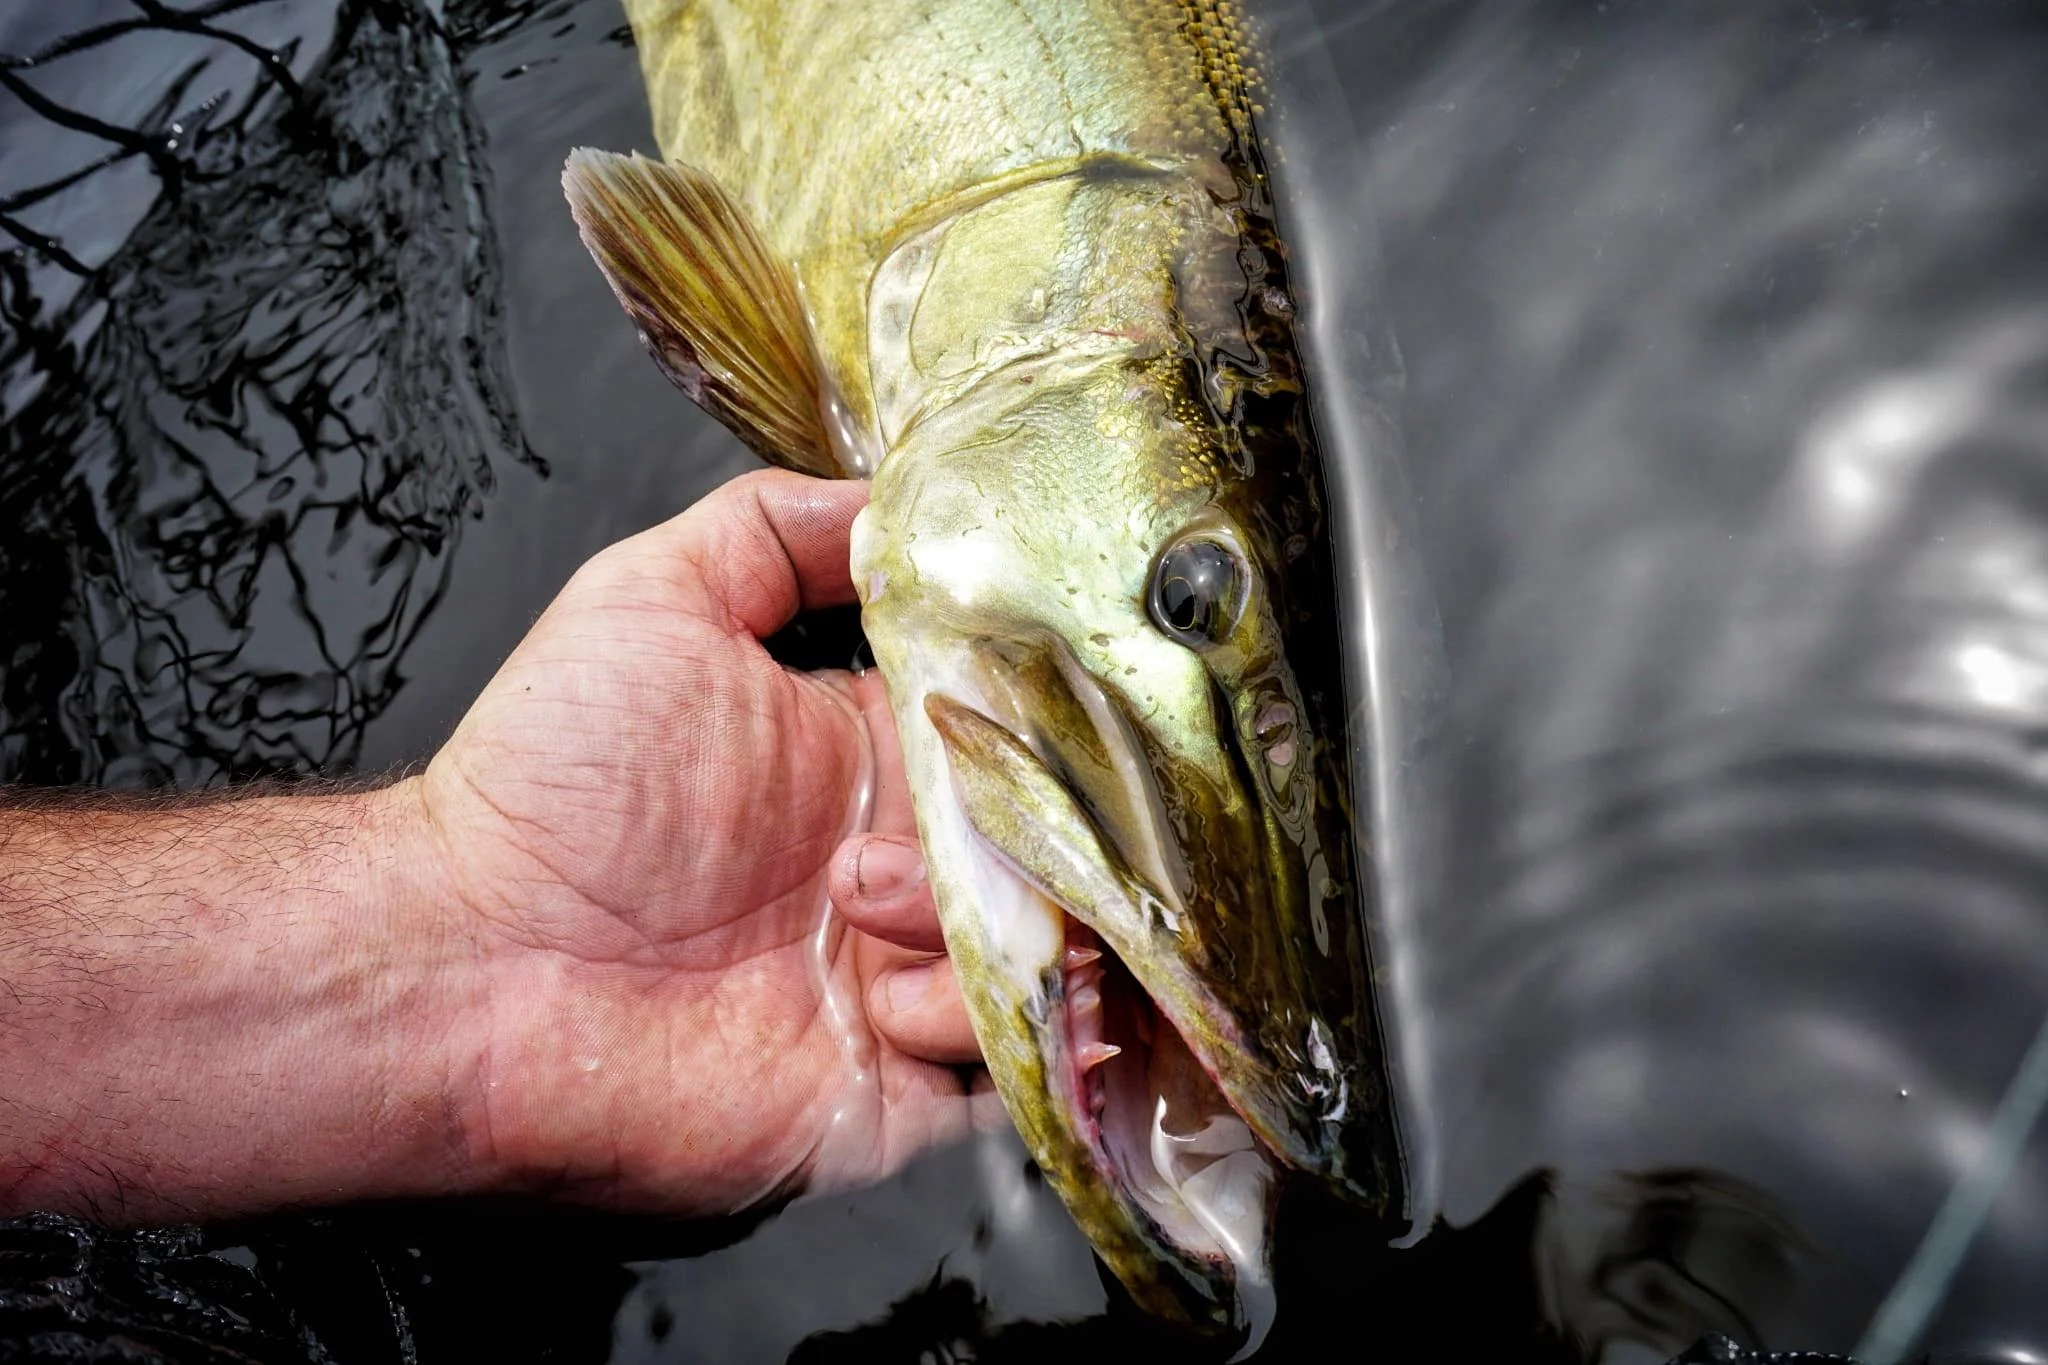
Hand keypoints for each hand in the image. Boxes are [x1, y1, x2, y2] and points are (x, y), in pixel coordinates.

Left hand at [413, 469, 991, 1212]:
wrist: (468, 960)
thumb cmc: (551, 785)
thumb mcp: (651, 598)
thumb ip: (774, 532)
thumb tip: (887, 492)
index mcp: (870, 760)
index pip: (1017, 736)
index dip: (1035, 723)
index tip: (1026, 711)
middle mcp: (902, 870)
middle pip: (1052, 848)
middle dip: (1019, 834)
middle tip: (900, 826)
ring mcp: (901, 979)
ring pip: (1047, 955)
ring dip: (977, 932)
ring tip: (858, 913)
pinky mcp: (891, 1089)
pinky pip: (1004, 1070)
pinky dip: (966, 1026)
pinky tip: (873, 1002)